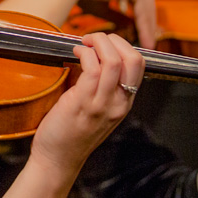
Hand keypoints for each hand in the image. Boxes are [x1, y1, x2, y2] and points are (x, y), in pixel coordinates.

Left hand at [31, 33, 143, 169]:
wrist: (58, 159)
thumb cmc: (73, 132)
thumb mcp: (98, 109)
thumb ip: (103, 86)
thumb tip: (94, 54)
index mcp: (124, 102)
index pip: (139, 64)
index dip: (122, 44)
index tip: (103, 41)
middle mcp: (119, 103)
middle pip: (132, 58)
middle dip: (112, 38)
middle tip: (93, 38)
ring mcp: (102, 103)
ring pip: (112, 60)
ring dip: (96, 42)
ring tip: (83, 43)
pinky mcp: (82, 103)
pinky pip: (91, 68)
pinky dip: (84, 53)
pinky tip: (75, 53)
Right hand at [78, 0, 158, 48]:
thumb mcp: (101, 6)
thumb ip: (116, 15)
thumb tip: (127, 25)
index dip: (139, 12)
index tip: (140, 28)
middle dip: (148, 19)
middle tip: (149, 37)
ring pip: (147, 5)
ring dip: (148, 25)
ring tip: (148, 43)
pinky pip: (143, 10)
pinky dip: (144, 26)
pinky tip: (145, 38)